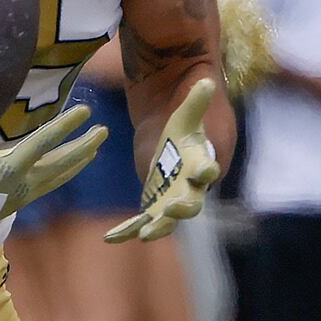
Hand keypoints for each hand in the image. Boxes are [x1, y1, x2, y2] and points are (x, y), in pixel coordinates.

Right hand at [0, 69, 107, 241]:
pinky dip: (63, 174)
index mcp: (11, 167)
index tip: (86, 112)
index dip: (66, 125)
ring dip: (77, 162)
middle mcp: (23, 182)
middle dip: (83, 146)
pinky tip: (67, 169)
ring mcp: (23, 194)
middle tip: (103, 132)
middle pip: (62, 163)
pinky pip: (49, 185)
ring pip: (58, 176)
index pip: (45, 142)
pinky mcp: (19, 201)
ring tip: (93, 150)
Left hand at [104, 77, 220, 242]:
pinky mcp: (153, 196)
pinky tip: (112, 238)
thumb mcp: (191, 104)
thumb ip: (197, 100)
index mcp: (205, 159)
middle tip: (175, 209)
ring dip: (159, 225)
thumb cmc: (185, 111)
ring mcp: (172, 192)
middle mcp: (192, 183)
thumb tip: (205, 81)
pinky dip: (129, 229)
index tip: (204, 172)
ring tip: (147, 234)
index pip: (209, 166)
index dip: (206, 170)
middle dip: (184, 206)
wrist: (167, 116)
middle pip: (191, 199)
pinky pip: (142, 218)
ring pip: (167, 216)